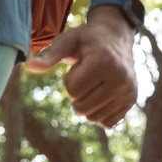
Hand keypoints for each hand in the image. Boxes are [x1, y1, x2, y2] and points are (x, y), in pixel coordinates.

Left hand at [26, 6, 136, 127]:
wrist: (117, 38)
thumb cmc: (88, 39)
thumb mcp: (68, 41)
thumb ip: (49, 55)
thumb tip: (29, 66)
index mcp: (104, 62)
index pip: (73, 90)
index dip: (70, 80)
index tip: (79, 66)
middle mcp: (121, 78)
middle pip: (82, 107)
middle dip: (77, 95)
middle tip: (86, 77)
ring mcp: (128, 91)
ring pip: (94, 118)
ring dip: (87, 105)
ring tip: (94, 85)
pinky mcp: (132, 101)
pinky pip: (107, 122)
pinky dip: (99, 113)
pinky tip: (103, 96)